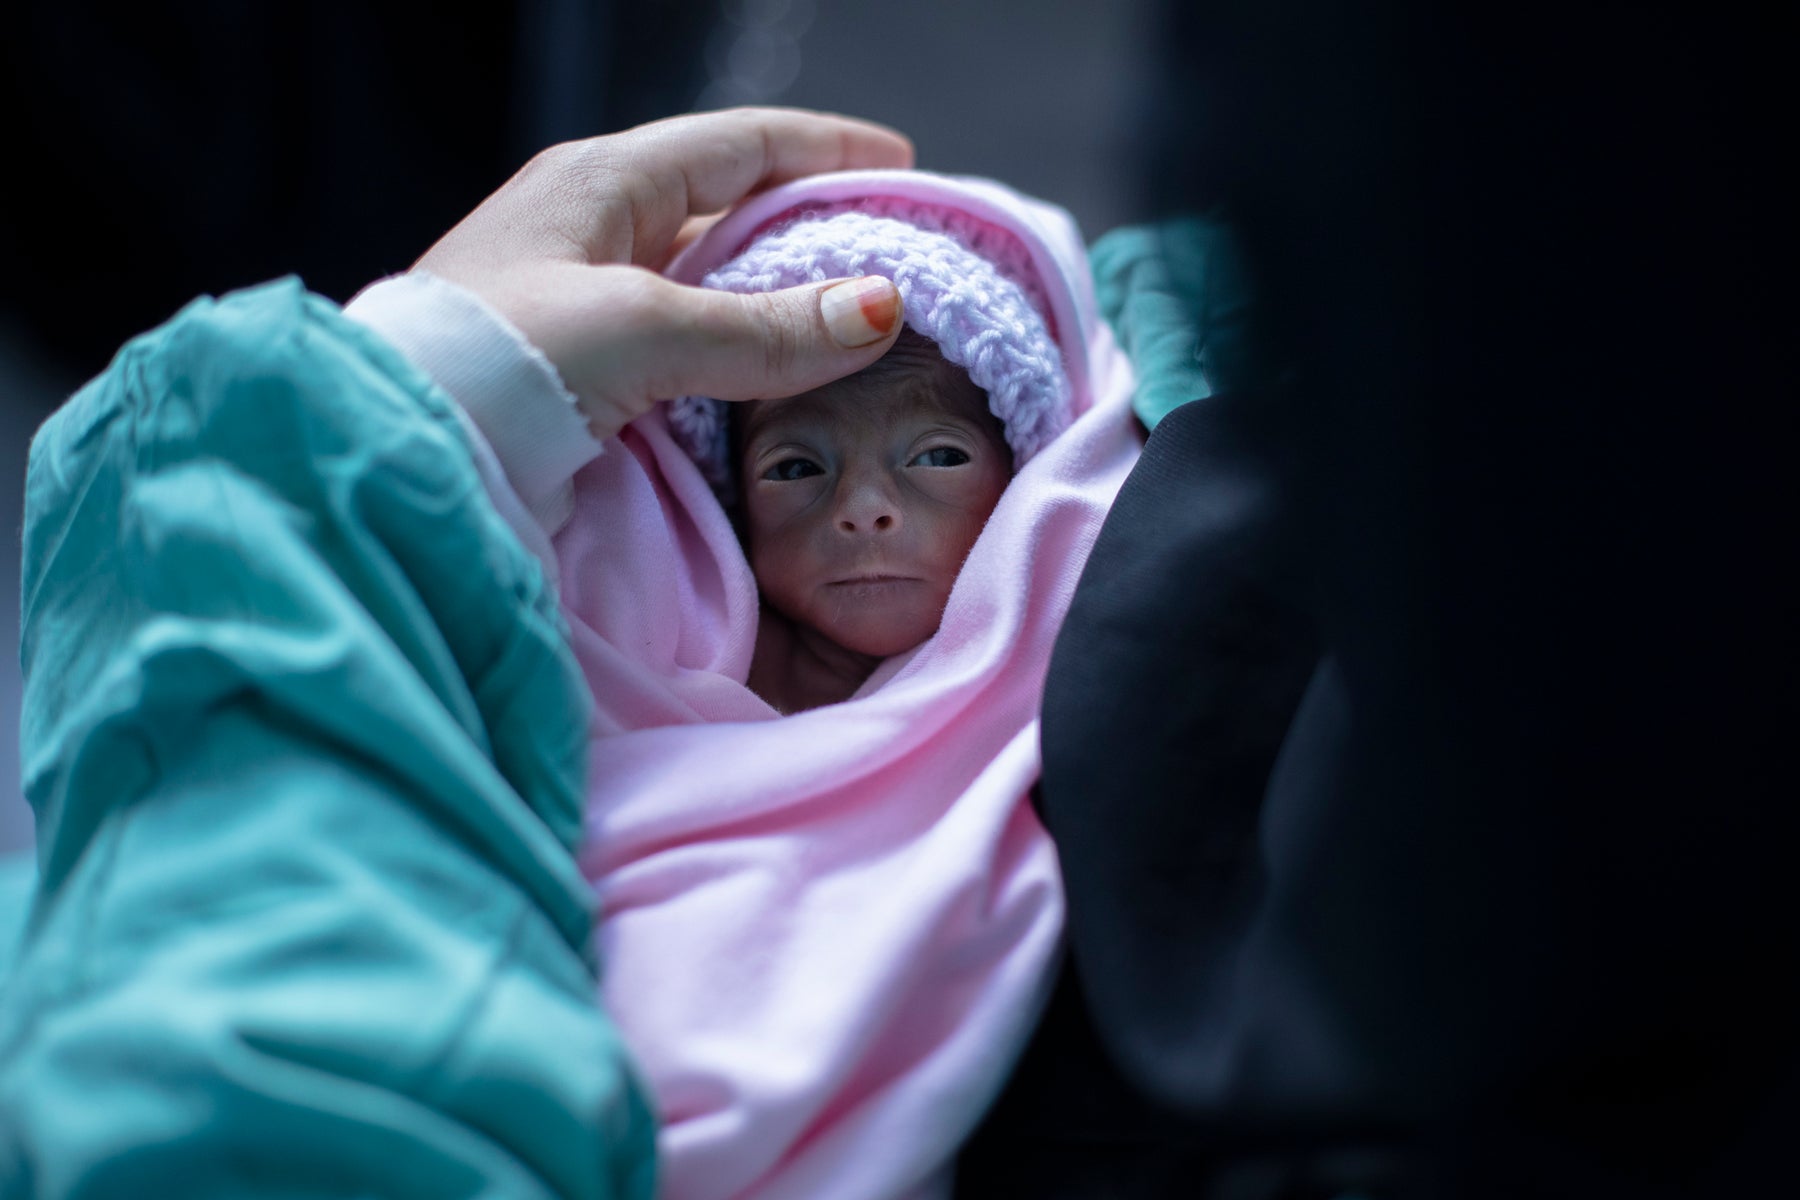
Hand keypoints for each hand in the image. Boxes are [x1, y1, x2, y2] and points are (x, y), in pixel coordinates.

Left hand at [413, 107, 913, 440]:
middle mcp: (590, 228)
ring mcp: (582, 299)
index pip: (738, 142)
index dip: (825, 148)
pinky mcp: (578, 368)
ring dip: (779, 298)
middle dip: (811, 225)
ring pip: (709, 282)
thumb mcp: (643, 329)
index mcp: (598, 181)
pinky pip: (684, 342)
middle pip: (729, 208)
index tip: (900, 164)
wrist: (395, 452)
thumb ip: (764, 327)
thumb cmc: (497, 361)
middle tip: (888, 252)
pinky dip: (740, 353)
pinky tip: (778, 380)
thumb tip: (879, 306)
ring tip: (852, 322)